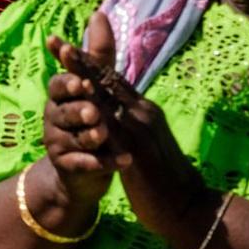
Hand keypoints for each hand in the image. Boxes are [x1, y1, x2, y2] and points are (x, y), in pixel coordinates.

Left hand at [44, 11, 214, 248]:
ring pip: (108, 96)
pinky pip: (111, 128)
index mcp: (143, 111)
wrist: (190, 207)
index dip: (89, 62)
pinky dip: (95, 110)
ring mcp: (140, 130)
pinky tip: (79, 98)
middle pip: (107, 81)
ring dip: (84, 75)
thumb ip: (133, 122)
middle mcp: (142, 113)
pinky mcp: (135, 152)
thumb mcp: (147, 141)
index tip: (65, 46)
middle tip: (58, 41)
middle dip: (81, 60)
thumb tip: (119, 107)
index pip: (112, 80)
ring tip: (65, 56)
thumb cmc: (166, 176)